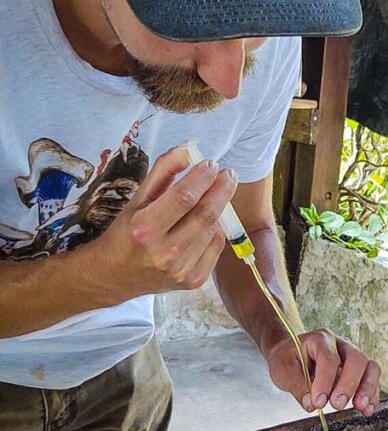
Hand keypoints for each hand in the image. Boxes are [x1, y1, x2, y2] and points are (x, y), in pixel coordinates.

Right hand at [91, 147, 235, 298]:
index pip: (184, 197)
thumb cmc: (127, 233)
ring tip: (216, 195)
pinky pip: (216, 247)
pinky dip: (216, 229)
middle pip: (205, 214)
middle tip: (229, 174)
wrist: (115, 276)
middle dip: (222, 189)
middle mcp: (163, 252)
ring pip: (213, 229)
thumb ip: (162, 172)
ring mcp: (180, 270)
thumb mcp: (137, 199)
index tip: (212, 163)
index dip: (202, 177)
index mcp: (144, 229)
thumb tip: (188, 150)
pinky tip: (208, 221)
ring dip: (219, 209)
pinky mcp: (193, 281)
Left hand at [265, 329, 380, 417]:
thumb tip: (311, 404)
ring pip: (370, 367)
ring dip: (367, 388)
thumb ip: (296, 385)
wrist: (291, 354)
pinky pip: (371, 379)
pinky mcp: (358, 370)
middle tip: (337, 404)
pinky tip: (367, 410)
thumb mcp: (282, 369)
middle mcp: (341, 345)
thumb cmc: (287, 359)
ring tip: (360, 407)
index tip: (318, 402)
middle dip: (349, 384)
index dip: (325, 381)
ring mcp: (352, 356)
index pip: (329, 358)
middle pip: (356, 359)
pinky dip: (372, 395)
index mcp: (320, 339)